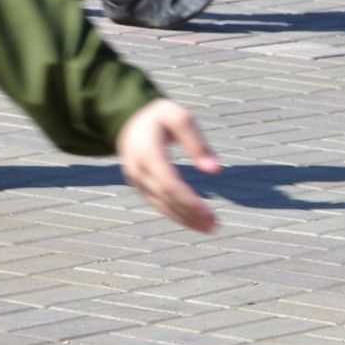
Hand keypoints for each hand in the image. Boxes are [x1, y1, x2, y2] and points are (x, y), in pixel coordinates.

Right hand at [116, 99, 219, 232]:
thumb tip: (214, 170)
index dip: (188, 200)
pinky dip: (176, 214)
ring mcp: (136, 181)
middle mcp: (138, 170)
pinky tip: (193, 221)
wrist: (129, 121)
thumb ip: (197, 142)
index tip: (208, 213)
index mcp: (147, 152)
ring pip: (161, 205)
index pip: (168, 183)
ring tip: (209, 227)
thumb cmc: (160, 117)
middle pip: (166, 198)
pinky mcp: (140, 187)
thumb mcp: (179, 118)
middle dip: (190, 213)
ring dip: (185, 219)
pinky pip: (158, 204)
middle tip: (215, 225)